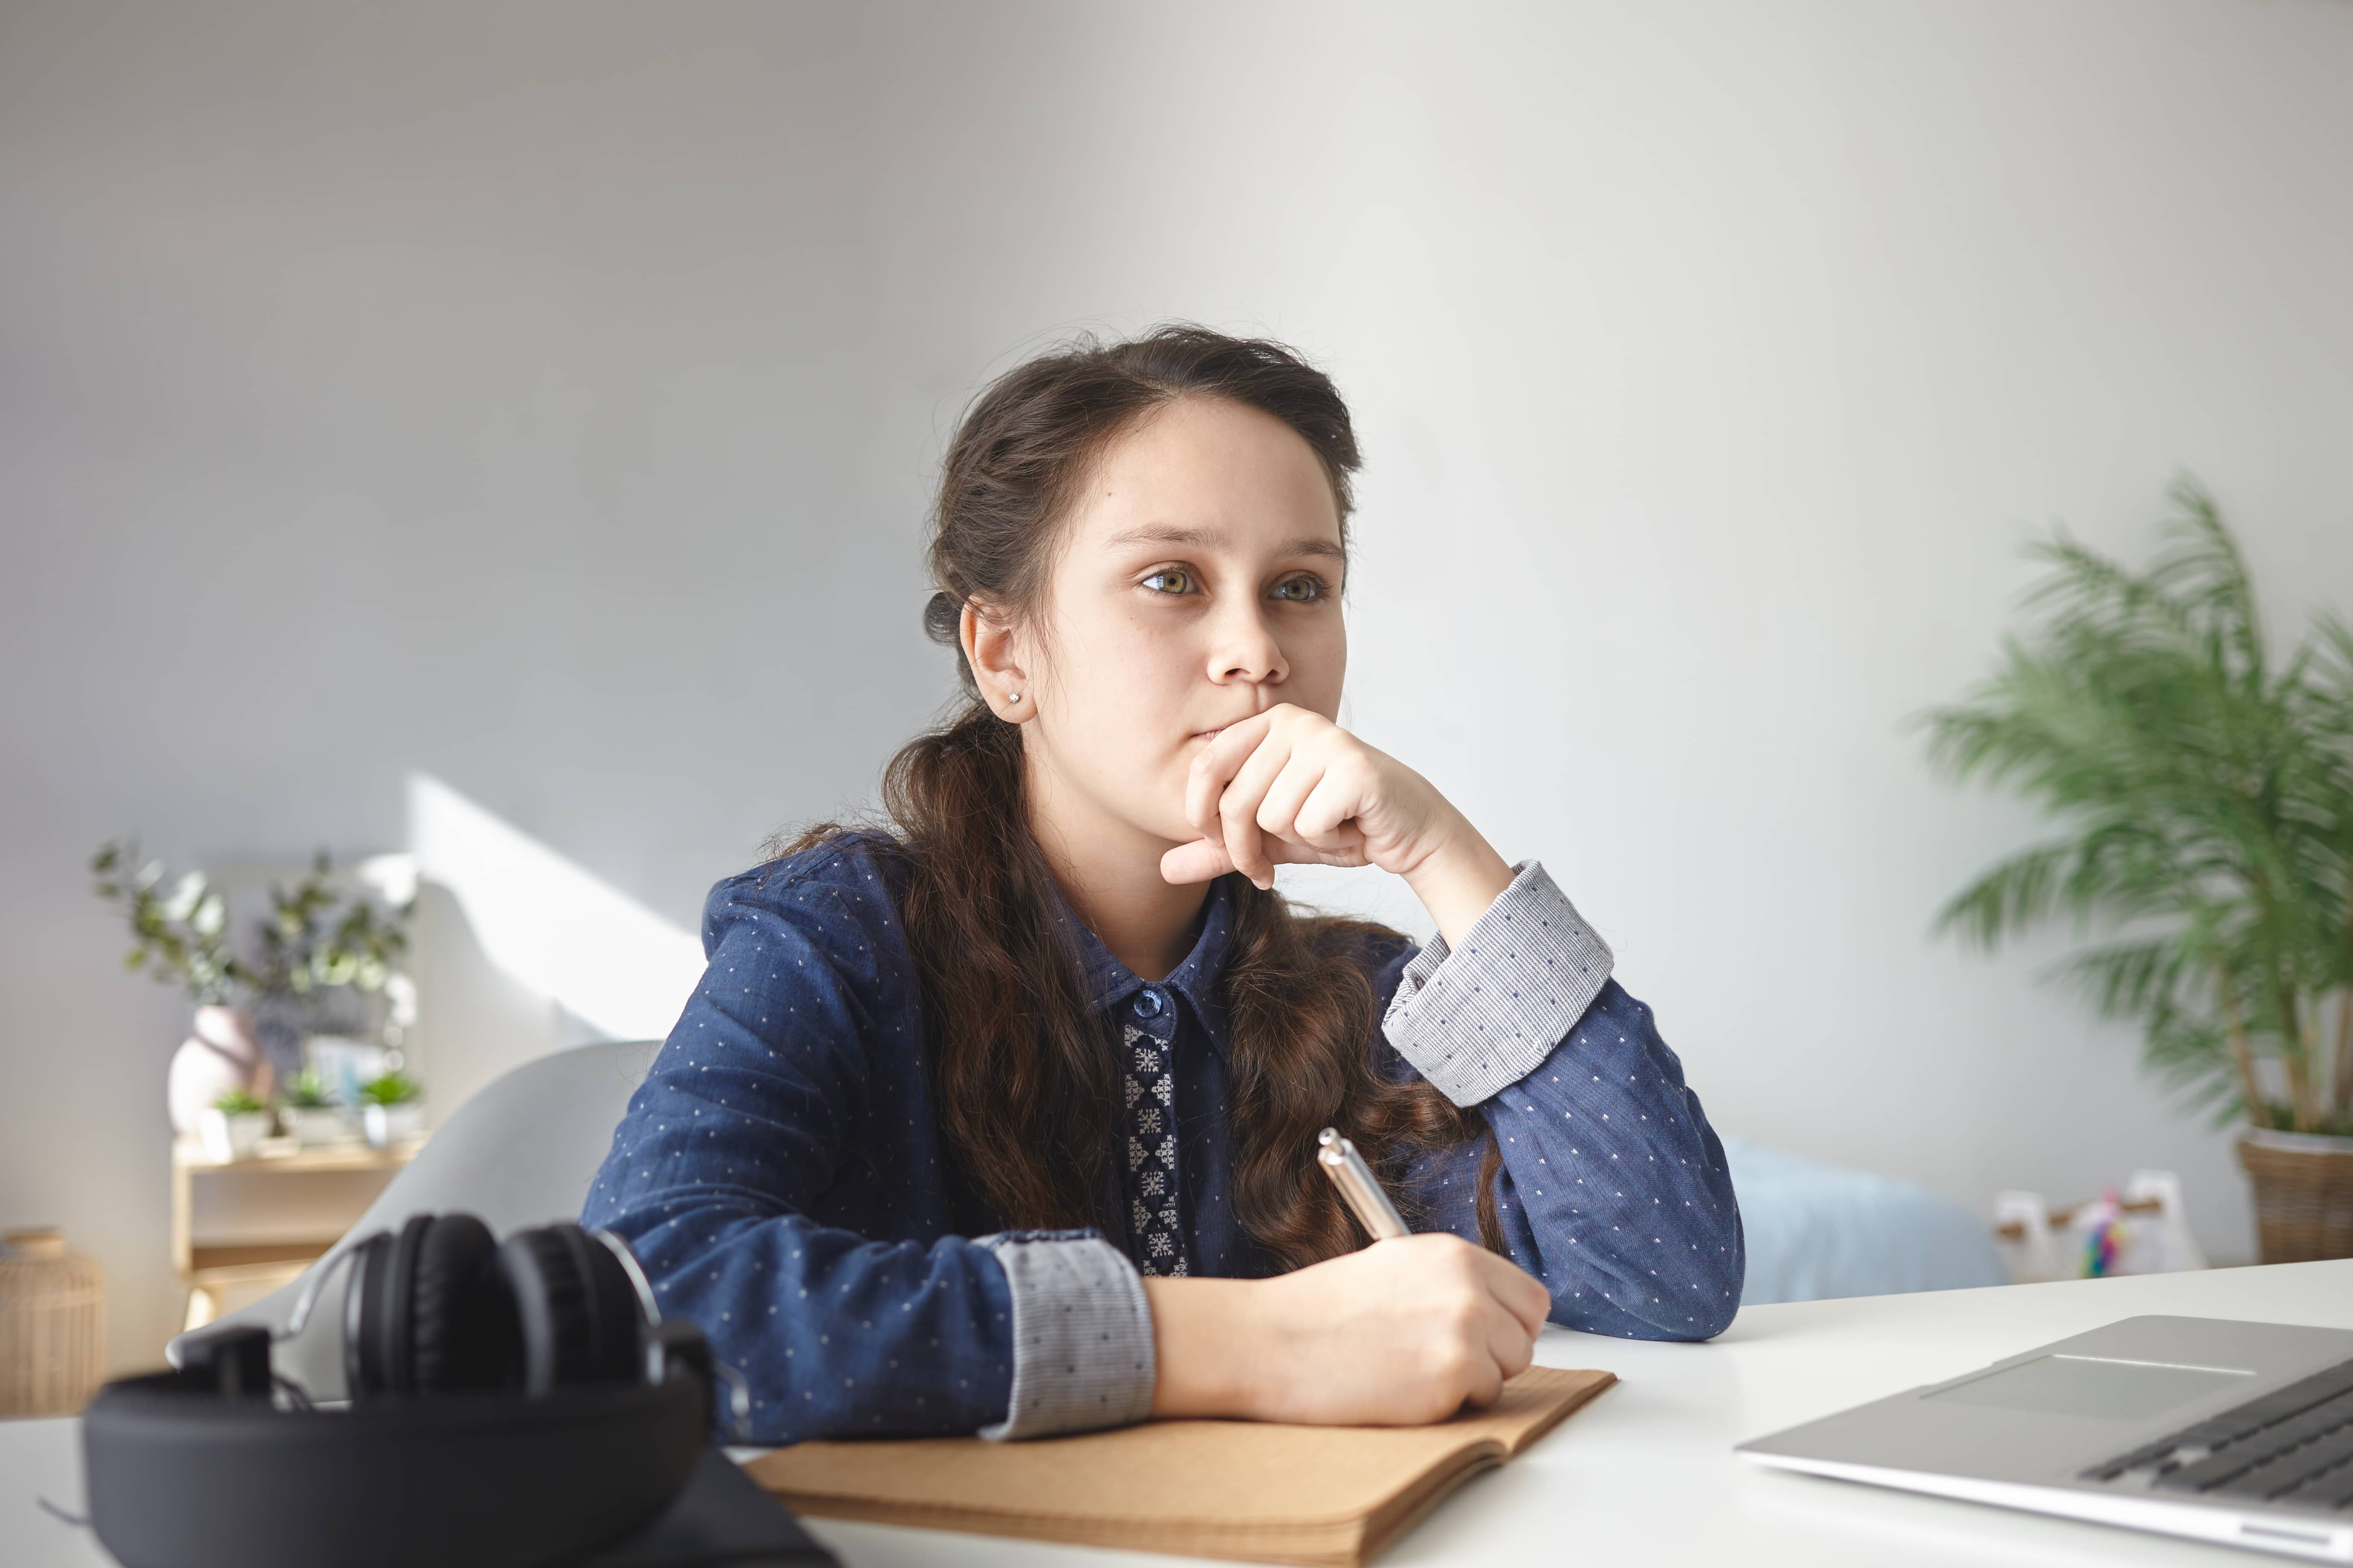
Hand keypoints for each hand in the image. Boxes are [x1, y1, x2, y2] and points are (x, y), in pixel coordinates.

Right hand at [1144, 1234, 1551, 1424]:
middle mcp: (1469, 1285)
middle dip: (1496, 1353)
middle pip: (1527, 1335)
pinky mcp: (1454, 1373)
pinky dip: (1450, 1402)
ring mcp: (1466, 1329)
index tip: (1482, 1337)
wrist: (1274, 1342)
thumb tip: (1489, 1308)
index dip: (1507, 1323)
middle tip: (1442, 1359)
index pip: (1529, 1296)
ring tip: (1414, 1370)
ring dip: (1472, 1379)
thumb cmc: (1320, 1311)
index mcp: (1454, 1254)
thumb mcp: (1394, 1269)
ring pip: (1508, 1369)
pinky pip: (1482, 1398)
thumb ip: (1448, 1282)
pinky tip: (1405, 1387)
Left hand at [1159, 704, 1514, 947]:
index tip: (1228, 846)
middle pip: (1236, 803)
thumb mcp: (1268, 838)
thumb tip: (1163, 868)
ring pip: (1273, 816)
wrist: (1406, 831)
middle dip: (1249, 848)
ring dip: (1299, 840)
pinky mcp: (1354, 768)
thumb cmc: (1336, 824)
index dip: (1204, 819)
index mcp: (1266, 724)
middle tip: (1274, 861)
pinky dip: (1327, 839)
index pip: (1205, 769)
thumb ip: (1217, 849)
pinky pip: (1308, 824)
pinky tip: (1349, 826)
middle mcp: (1294, 722)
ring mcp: (1326, 740)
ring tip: (1327, 825)